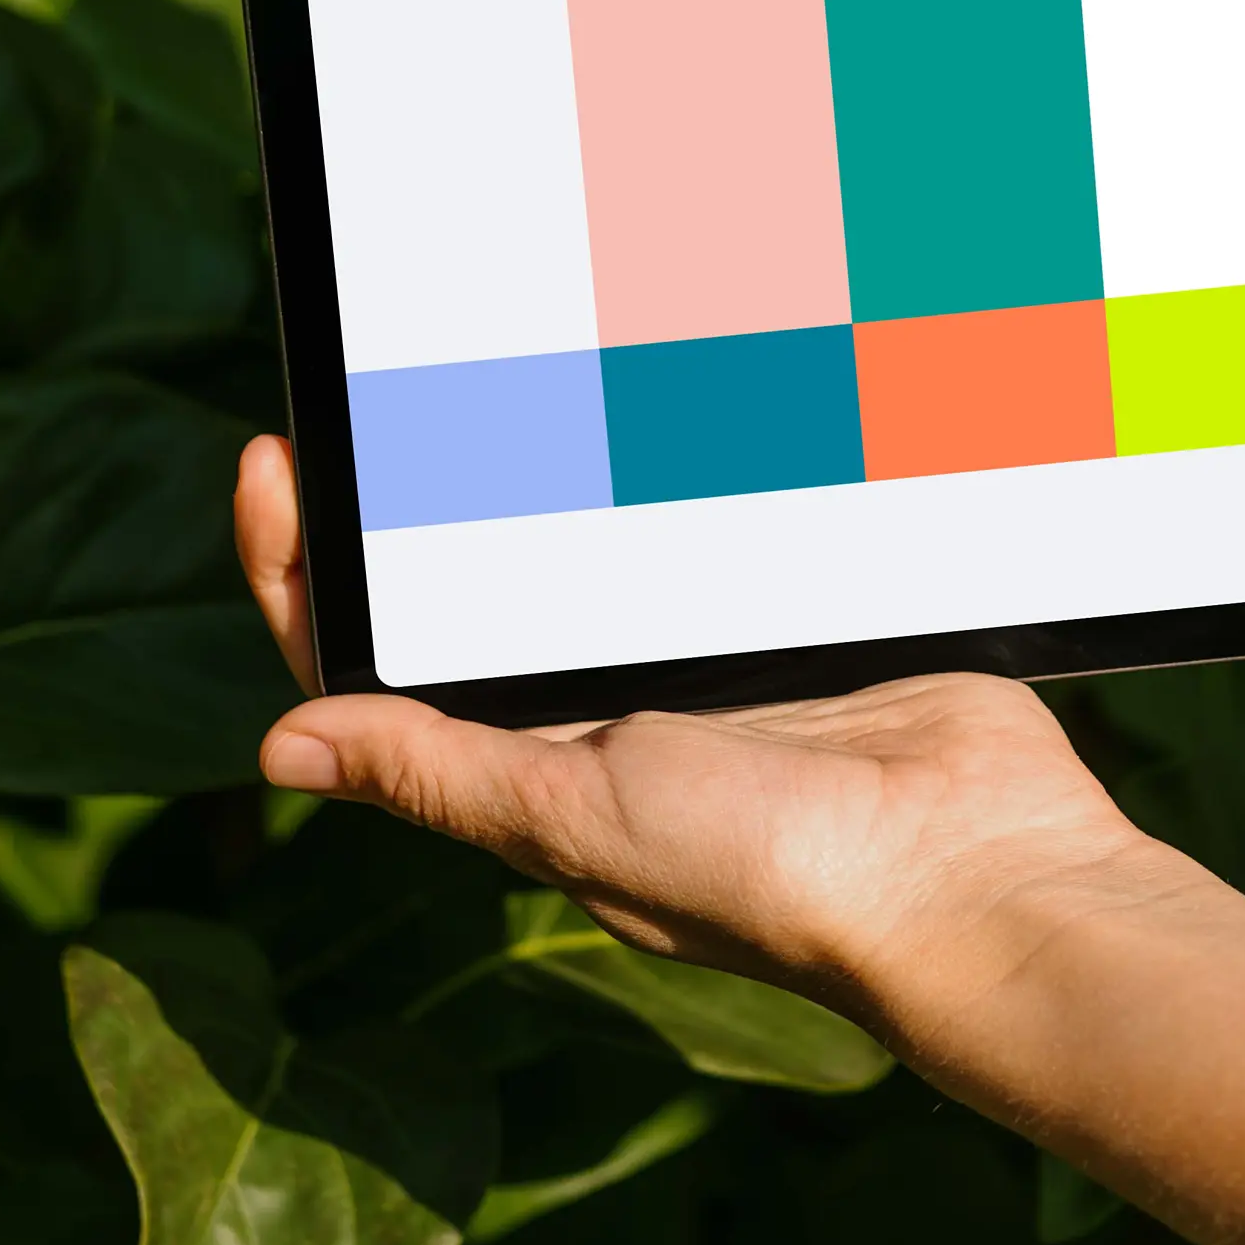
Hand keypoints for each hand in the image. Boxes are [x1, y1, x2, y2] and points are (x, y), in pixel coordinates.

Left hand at [229, 436, 1191, 1047]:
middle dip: (401, 493)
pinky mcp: (778, 623)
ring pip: (570, 549)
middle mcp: (592, 724)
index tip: (278, 456)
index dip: (303, 568)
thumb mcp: (578, 815)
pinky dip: (655, 475)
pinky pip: (691, 532)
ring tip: (472, 369)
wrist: (969, 870)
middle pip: (460, 592)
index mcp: (524, 774)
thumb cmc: (773, 875)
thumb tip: (275, 752)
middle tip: (364, 379)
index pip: (368, 668)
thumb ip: (440, 772)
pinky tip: (634, 399)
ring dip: (522, 472)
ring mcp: (688, 669)